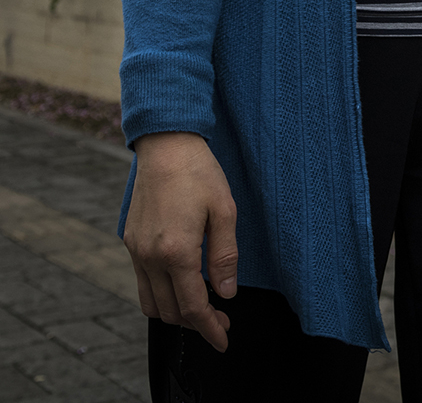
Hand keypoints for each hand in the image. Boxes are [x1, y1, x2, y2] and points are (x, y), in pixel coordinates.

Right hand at [123, 132, 238, 351]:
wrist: (166, 146)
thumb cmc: (200, 173)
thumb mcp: (225, 211)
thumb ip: (225, 256)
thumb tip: (226, 294)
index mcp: (177, 252)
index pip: (193, 307)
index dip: (210, 328)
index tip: (224, 339)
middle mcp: (150, 257)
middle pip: (170, 312)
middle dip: (196, 323)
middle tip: (220, 319)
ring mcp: (136, 251)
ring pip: (150, 303)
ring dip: (175, 312)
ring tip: (201, 306)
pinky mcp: (130, 242)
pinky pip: (141, 283)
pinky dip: (160, 294)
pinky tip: (181, 282)